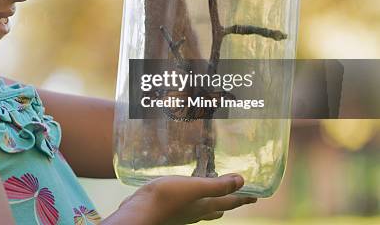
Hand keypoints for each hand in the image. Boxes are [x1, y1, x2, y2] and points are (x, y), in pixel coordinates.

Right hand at [103, 174, 256, 223]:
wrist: (139, 213)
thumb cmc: (166, 199)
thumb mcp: (194, 188)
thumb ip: (216, 185)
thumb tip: (242, 181)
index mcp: (205, 206)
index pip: (229, 202)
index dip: (243, 198)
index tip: (256, 197)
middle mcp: (196, 212)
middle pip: (217, 209)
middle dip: (228, 202)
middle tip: (236, 195)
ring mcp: (182, 213)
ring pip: (202, 209)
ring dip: (211, 201)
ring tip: (212, 192)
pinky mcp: (170, 210)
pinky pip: (187, 205)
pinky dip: (192, 199)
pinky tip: (185, 193)